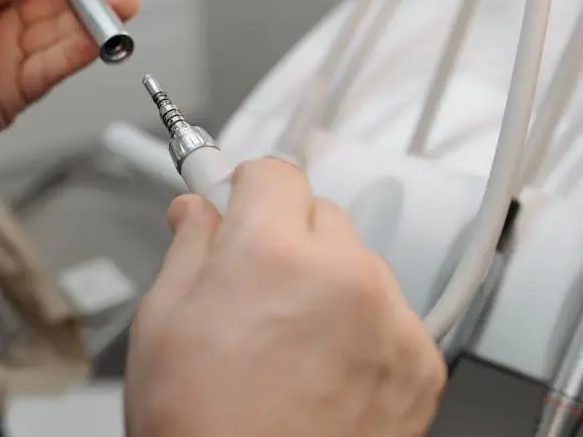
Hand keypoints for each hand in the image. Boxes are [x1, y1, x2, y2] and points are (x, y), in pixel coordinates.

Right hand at [125, 159, 445, 436]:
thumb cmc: (202, 430)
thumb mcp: (162, 326)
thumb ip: (187, 249)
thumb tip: (195, 212)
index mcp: (272, 253)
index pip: (273, 171)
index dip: (243, 188)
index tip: (232, 202)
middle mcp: (344, 276)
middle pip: (320, 212)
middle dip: (286, 236)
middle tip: (253, 284)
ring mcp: (391, 321)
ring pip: (360, 262)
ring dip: (329, 281)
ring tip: (288, 340)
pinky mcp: (420, 364)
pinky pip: (392, 313)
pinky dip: (363, 328)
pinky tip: (324, 368)